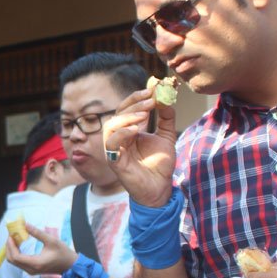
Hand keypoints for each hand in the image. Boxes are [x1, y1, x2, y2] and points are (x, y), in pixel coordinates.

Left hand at [5, 224, 76, 275]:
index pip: (16, 257)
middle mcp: (31, 269)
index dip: (10, 246)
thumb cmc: (63, 253)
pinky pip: (19, 262)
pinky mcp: (32, 269)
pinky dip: (16, 253)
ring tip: (14, 238)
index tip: (10, 235)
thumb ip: (37, 233)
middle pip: (12, 260)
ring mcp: (31, 271)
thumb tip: (25, 224)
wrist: (70, 265)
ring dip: (11, 250)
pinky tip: (19, 243)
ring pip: (14, 262)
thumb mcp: (51, 240)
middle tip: (11, 235)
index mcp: (35, 263)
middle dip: (9, 247)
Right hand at [101, 88, 177, 206]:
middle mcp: (119, 138)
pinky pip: (111, 143)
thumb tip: (166, 98)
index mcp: (129, 130)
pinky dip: (122, 133)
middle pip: (118, 113)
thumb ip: (166, 118)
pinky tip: (137, 129)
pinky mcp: (114, 161)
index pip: (126, 108)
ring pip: (110, 126)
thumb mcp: (166, 136)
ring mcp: (115, 149)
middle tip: (152, 99)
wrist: (160, 188)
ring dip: (127, 116)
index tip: (153, 89)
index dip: (137, 98)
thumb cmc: (159, 165)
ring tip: (145, 114)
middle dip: (135, 104)